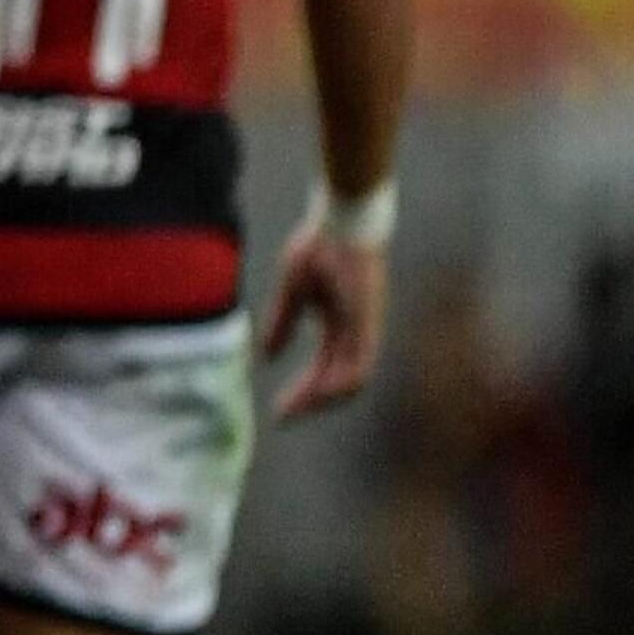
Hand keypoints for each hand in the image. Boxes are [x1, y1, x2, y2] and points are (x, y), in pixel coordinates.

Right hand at [261, 224, 387, 420]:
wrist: (344, 217)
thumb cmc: (320, 244)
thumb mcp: (293, 289)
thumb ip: (282, 323)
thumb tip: (265, 356)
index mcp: (339, 322)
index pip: (324, 367)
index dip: (304, 389)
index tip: (280, 409)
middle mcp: (356, 331)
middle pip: (338, 379)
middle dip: (310, 401)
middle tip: (283, 416)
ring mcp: (365, 327)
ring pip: (352, 379)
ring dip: (324, 398)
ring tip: (296, 408)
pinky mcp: (367, 320)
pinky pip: (360, 364)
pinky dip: (340, 383)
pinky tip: (319, 392)